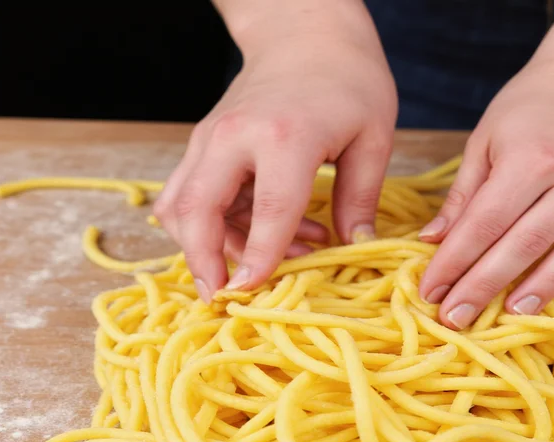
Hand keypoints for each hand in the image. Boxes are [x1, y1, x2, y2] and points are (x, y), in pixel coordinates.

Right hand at [154, 8, 396, 302]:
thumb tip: (356, 247)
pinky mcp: (204, 144)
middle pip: (196, 210)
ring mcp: (210, 138)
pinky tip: (260, 233)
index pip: (269, 210)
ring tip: (263, 261)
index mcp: (286, 135)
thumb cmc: (348, 81)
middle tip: (220, 297)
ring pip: (181, 205)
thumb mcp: (373, 137)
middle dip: (202, 261)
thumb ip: (361, 198)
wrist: (304, 33)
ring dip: (210, 245)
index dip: (261, 258)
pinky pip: (189, 195)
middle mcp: (234, 136)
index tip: (251, 293)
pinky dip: (213, 226)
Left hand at [417, 53, 553, 329]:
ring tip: (515, 314)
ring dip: (545, 287)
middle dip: (486, 286)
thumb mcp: (488, 136)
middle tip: (457, 319)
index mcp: (532, 155)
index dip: (455, 262)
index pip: (485, 223)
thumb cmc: (535, 101)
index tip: (430, 292)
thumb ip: (464, 193)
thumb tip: (433, 240)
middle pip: (526, 244)